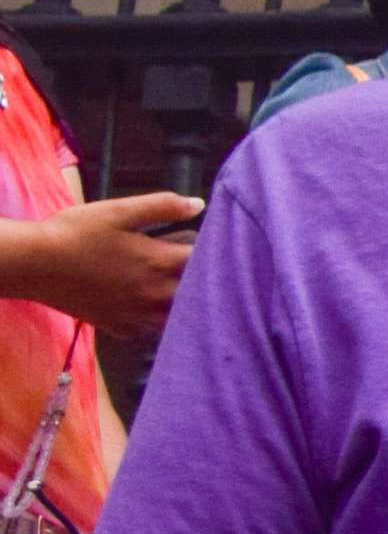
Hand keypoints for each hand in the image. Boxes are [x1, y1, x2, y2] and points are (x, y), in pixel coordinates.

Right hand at [0, 191, 201, 335]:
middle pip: (195, 293)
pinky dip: (151, 320)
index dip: (208, 251)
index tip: (202, 243)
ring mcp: (136, 314)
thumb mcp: (118, 210)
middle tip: (192, 267)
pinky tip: (145, 307)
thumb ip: (162, 206)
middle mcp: (154, 294)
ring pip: (175, 317)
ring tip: (173, 289)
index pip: (203, 261)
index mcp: (158, 263)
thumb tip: (198, 204)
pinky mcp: (117, 326)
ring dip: (180, 305)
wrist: (33, 264)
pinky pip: (146, 330)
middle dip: (199, 280)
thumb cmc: (74, 233)